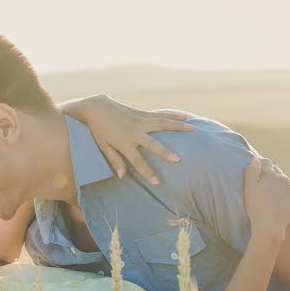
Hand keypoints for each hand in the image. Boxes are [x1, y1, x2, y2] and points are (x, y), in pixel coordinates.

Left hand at [61, 95, 193, 182]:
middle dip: (165, 153)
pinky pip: (159, 115)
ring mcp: (139, 121)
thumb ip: (114, 160)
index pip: (137, 161)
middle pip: (152, 144)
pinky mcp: (141, 113)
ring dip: (177, 127)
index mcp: (124, 143)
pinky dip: (173, 115)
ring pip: (161, 124)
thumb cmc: (98, 130)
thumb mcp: (103, 146)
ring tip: (193, 129)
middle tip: (178, 160)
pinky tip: (185, 116)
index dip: (147, 172)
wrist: (96, 108)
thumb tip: (121, 176)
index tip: (157, 182)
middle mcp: (134, 132)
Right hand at [243, 157, 289, 240]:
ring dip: (278, 185)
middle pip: (276, 172)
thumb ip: (252, 171)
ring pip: (284, 182)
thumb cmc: (255, 207)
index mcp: (272, 174)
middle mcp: (284, 179)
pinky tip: (277, 203)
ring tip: (270, 196)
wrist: (269, 227)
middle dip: (270, 176)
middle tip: (261, 187)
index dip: (259, 167)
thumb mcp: (248, 188)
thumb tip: (255, 159)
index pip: (266, 163)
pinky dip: (285, 195)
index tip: (255, 175)